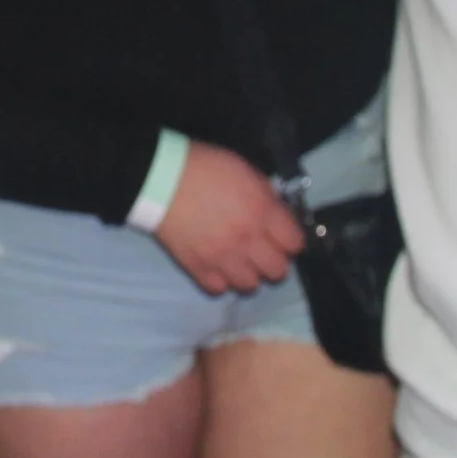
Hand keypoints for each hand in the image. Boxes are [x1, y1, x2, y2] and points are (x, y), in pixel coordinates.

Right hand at [153, 141, 305, 294]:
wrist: (161, 178)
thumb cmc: (205, 167)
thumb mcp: (245, 171)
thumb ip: (266, 196)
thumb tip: (275, 214)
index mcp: (262, 212)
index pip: (295, 244)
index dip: (290, 240)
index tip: (281, 237)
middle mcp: (247, 240)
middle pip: (278, 271)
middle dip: (274, 261)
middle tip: (262, 251)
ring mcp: (221, 258)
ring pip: (250, 286)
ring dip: (247, 274)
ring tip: (238, 261)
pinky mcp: (197, 268)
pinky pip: (218, 290)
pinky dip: (220, 281)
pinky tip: (217, 267)